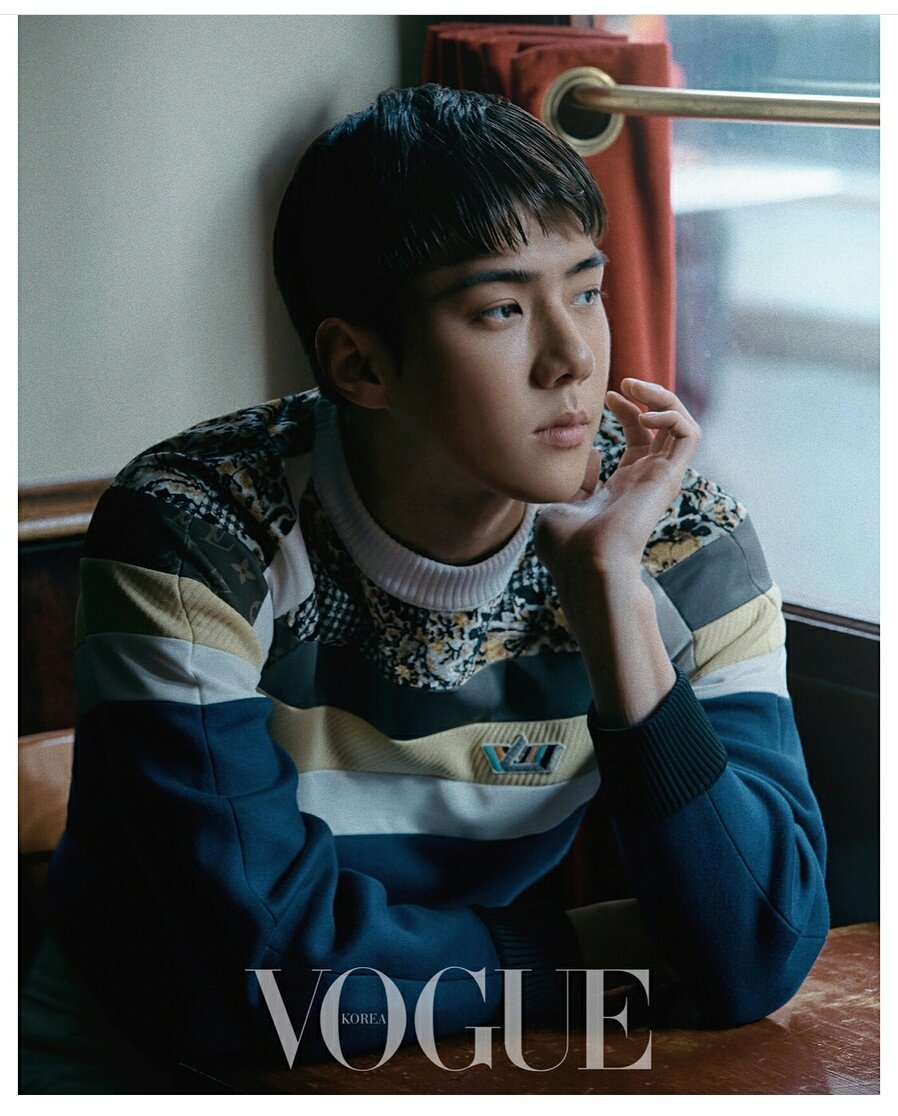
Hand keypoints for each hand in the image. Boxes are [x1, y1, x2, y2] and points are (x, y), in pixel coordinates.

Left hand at [536, 379, 700, 585]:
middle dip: (649, 396)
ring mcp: (660, 478)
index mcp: (624, 485)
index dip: (628, 409)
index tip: (609, 395)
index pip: (639, 436)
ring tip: (638, 387)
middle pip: (663, 425)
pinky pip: (688, 435)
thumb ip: (574, 479)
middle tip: (627, 382)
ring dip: (664, 398)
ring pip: (682, 425)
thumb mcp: (561, 502)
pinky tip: (645, 414)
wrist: (582, 565)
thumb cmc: (567, 546)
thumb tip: (589, 453)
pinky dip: (672, 415)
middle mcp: (646, 479)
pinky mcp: (669, 477)